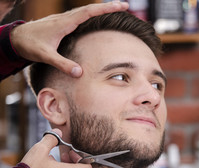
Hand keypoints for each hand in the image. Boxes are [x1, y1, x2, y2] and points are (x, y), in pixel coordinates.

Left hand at [10, 0, 128, 77]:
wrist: (17, 37)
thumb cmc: (30, 45)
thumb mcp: (45, 56)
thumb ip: (63, 64)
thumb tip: (80, 73)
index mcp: (64, 23)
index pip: (89, 12)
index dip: (105, 9)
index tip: (120, 6)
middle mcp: (66, 18)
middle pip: (91, 8)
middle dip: (109, 6)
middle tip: (125, 5)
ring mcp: (65, 19)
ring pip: (86, 10)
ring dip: (102, 8)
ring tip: (116, 8)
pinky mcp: (63, 23)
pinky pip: (82, 15)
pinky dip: (93, 13)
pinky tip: (97, 16)